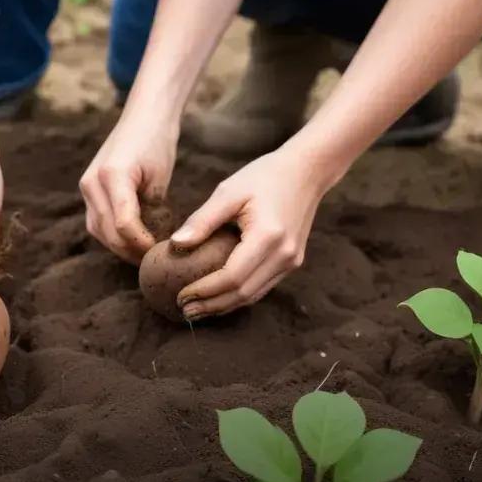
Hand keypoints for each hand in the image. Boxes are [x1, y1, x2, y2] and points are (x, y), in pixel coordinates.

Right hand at [79, 116, 178, 262]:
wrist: (144, 116)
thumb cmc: (157, 142)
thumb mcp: (160, 177)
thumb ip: (152, 209)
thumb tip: (151, 242)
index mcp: (112, 175)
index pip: (124, 223)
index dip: (142, 243)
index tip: (159, 252)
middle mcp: (92, 182)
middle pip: (108, 231)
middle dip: (130, 250)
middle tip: (152, 260)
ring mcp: (87, 186)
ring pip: (98, 231)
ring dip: (120, 246)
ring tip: (142, 254)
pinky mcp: (88, 189)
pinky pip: (96, 221)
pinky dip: (112, 234)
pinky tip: (131, 240)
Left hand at [173, 149, 339, 318]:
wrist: (306, 171)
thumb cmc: (264, 176)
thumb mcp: (228, 192)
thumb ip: (202, 220)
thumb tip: (175, 245)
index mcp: (268, 236)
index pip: (232, 277)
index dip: (204, 291)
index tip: (180, 295)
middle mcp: (284, 255)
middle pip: (243, 293)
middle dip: (211, 305)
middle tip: (184, 310)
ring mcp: (291, 261)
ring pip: (253, 295)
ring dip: (224, 306)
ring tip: (196, 309)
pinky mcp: (292, 262)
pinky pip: (262, 286)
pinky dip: (238, 296)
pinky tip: (218, 297)